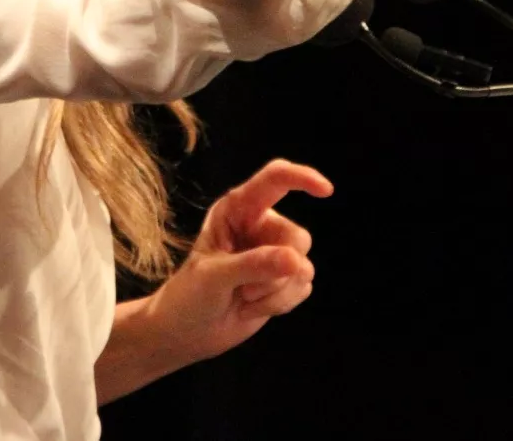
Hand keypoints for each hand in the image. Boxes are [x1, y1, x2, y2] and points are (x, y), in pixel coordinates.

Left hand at [144, 159, 331, 364]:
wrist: (186, 333)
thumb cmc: (189, 296)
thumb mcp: (213, 277)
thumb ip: (253, 265)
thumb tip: (294, 260)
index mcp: (237, 209)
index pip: (275, 179)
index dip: (302, 178)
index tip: (326, 191)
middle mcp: (260, 226)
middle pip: (298, 237)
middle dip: (275, 270)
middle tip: (241, 287)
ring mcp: (274, 253)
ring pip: (303, 266)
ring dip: (275, 292)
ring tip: (242, 298)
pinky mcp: (284, 280)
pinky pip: (304, 287)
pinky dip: (280, 303)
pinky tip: (253, 308)